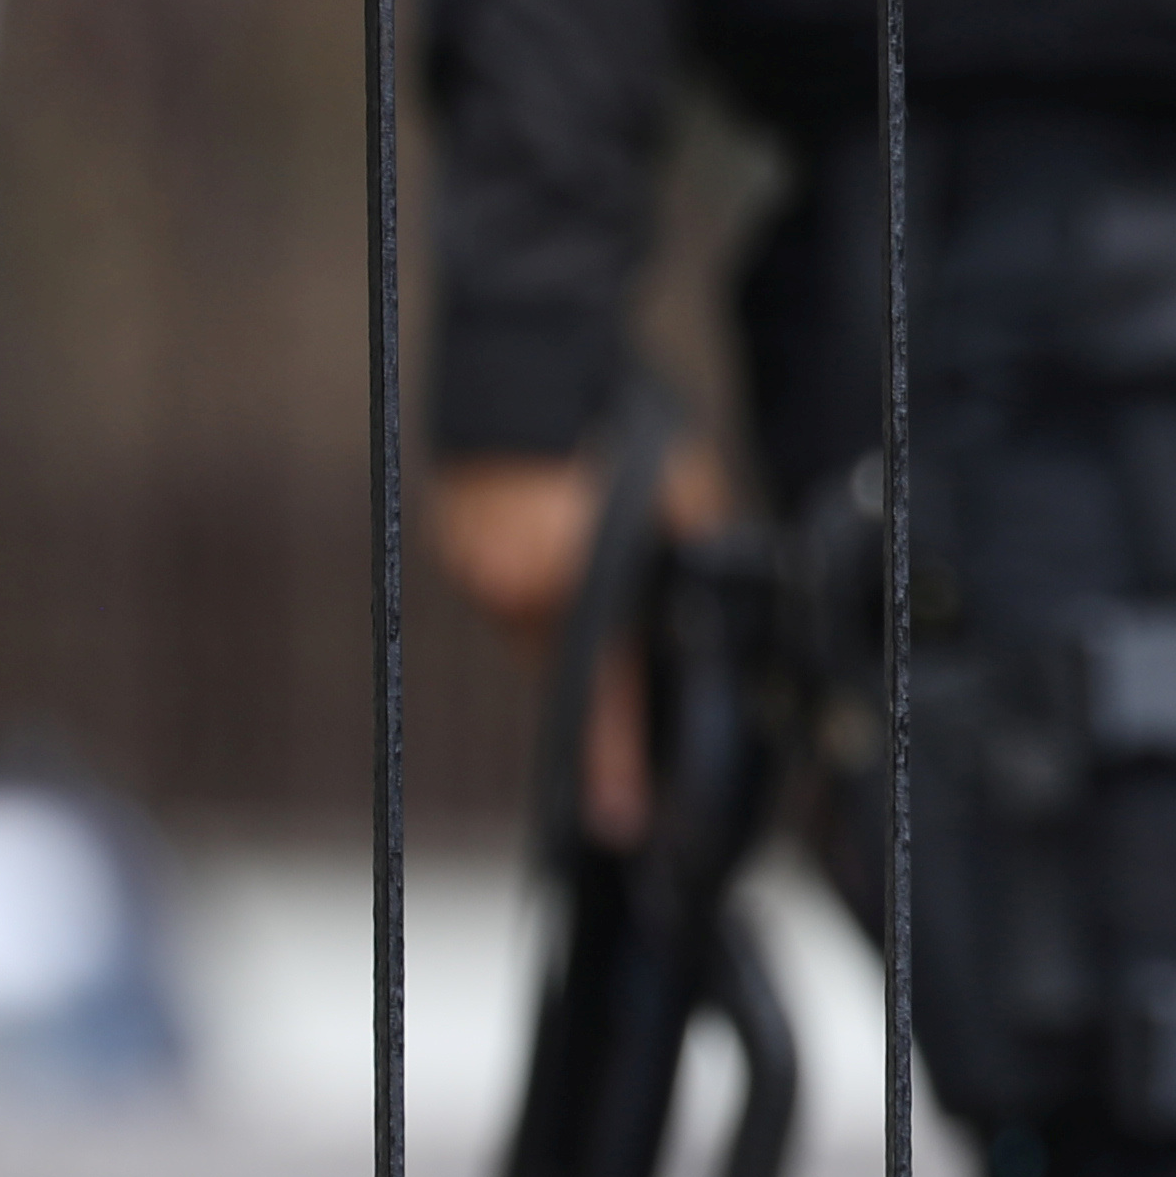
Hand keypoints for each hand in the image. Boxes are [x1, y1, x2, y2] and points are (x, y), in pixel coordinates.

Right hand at [430, 441, 718, 847]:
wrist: (524, 358)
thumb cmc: (618, 419)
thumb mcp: (685, 489)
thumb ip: (699, 559)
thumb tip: (715, 621)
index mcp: (572, 577)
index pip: (606, 691)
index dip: (618, 760)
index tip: (620, 818)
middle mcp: (515, 588)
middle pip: (566, 673)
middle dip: (604, 688)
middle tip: (631, 694)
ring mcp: (478, 575)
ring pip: (536, 641)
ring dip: (573, 639)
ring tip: (598, 584)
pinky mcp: (459, 558)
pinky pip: (511, 606)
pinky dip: (542, 605)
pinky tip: (565, 566)